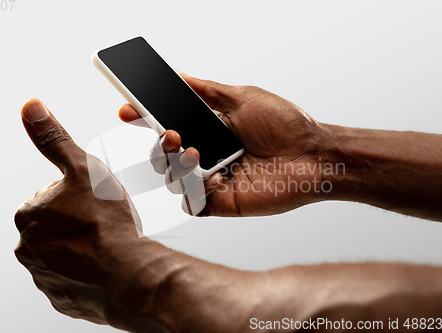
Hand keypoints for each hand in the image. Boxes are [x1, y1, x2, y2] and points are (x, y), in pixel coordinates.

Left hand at [14, 99, 143, 326]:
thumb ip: (54, 139)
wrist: (127, 272)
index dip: (78, 196)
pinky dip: (87, 272)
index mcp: (28, 214)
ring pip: (65, 253)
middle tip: (102, 223)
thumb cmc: (107, 222)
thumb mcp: (83, 168)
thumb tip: (31, 108)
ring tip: (107, 244)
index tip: (94, 203)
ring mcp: (43, 276)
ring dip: (83, 248)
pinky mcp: (61, 297)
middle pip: (57, 226)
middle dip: (77, 223)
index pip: (51, 198)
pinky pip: (73, 279)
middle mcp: (27, 248)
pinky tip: (104, 265)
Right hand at [119, 74, 325, 216]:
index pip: (169, 125)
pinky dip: (193, 191)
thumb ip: (206, 90)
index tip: (127, 111)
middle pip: (164, 154)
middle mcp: (208, 155)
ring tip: (195, 153)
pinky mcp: (222, 203)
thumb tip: (178, 77)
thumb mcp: (242, 97)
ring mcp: (213, 180)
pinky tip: (213, 178)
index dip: (145, 119)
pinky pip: (192, 203)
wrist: (314, 155)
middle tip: (171, 134)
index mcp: (210, 130)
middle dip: (159, 144)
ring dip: (175, 164)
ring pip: (172, 178)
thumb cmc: (285, 123)